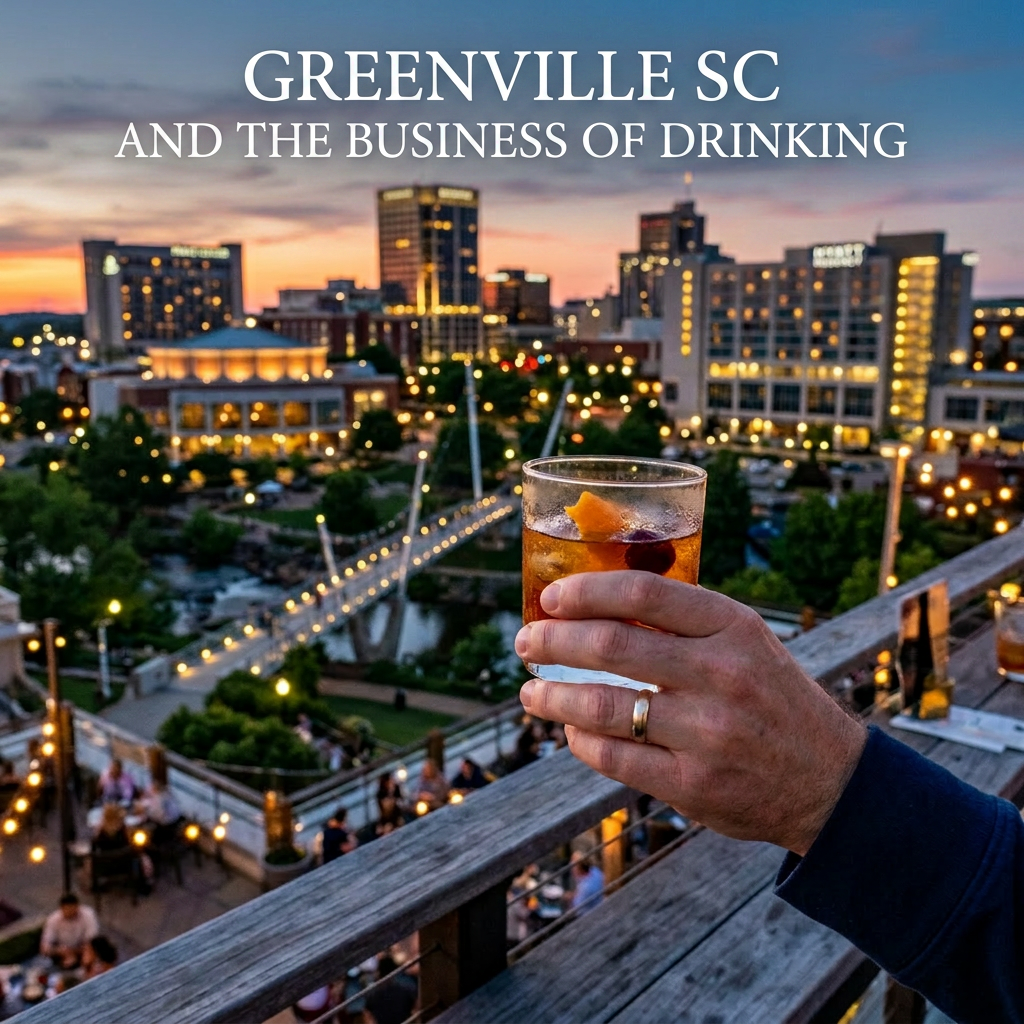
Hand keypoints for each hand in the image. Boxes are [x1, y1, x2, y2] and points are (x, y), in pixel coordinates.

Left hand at [515, 572, 865, 855]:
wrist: (830, 780)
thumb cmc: (771, 697)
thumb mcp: (744, 642)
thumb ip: (682, 622)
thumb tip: (592, 607)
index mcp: (732, 627)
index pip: (642, 591)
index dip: (585, 590)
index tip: (550, 598)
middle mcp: (721, 674)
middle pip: (611, 644)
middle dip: (553, 640)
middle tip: (526, 642)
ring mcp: (708, 733)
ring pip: (601, 705)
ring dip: (553, 695)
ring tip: (531, 692)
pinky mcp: (694, 785)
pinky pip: (614, 757)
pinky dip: (580, 739)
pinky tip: (571, 729)